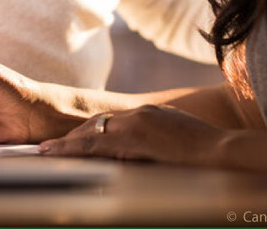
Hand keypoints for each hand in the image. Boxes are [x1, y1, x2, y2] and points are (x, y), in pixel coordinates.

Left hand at [38, 104, 224, 164]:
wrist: (220, 150)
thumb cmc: (206, 147)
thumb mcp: (177, 133)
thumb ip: (157, 134)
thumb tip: (145, 145)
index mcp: (147, 112)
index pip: (111, 120)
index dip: (89, 131)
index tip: (74, 138)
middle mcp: (137, 114)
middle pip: (96, 123)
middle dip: (74, 136)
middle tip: (51, 146)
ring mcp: (135, 124)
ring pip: (92, 132)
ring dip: (68, 143)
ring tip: (47, 150)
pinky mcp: (134, 138)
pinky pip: (98, 145)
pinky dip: (76, 149)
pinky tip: (60, 154)